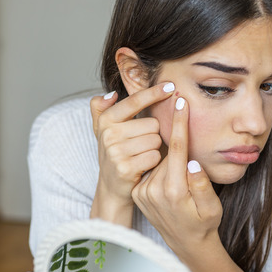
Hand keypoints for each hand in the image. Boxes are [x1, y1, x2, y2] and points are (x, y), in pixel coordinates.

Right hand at [89, 83, 174, 221]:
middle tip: (142, 144)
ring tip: (142, 154)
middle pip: (152, 124)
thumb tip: (111, 94)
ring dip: (155, 148)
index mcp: (106, 120)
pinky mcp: (125, 168)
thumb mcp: (104, 129)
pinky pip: (154, 156)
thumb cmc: (115, 152)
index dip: (153, 93)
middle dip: (154, 133)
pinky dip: (154, 161)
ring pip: (155, 140)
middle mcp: (109, 135)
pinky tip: (145, 165)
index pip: (134, 101)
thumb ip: (101, 108)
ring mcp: (116, 152)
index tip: (170, 86)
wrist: (112, 185)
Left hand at [131, 96, 222, 259]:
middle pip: (167, 152)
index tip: (180, 101)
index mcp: (174, 190)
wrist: (185, 244)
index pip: (177, 148)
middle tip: (188, 161)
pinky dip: (160, 167)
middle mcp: (153, 190)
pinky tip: (169, 179)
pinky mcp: (137, 193)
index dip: (180, 123)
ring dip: (169, 159)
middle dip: (178, 146)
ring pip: (158, 160)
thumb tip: (193, 162)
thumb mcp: (212, 208)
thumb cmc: (204, 224)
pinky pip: (150, 170)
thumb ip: (203, 185)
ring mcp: (143, 192)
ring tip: (180, 178)